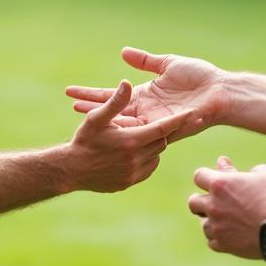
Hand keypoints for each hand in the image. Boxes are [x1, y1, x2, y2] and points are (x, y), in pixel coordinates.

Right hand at [66, 47, 224, 139]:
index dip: (91, 95)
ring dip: (104, 121)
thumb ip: (145, 61)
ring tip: (83, 118)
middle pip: (112, 113)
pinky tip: (110, 127)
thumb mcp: (167, 64)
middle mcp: (146, 113)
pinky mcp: (165, 132)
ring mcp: (154, 124)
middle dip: (91, 110)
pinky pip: (142, 132)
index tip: (70, 93)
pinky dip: (126, 129)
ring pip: (123, 124)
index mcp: (144, 97)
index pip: (111, 96)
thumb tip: (123, 52)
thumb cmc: (198, 77)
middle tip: (71, 110)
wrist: (221, 92)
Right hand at [66, 79, 191, 191]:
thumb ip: (115, 101)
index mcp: (131, 140)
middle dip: (161, 131)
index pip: (163, 128)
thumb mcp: (96, 118)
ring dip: (154, 145)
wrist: (70, 171)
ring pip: (156, 155)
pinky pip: (148, 169)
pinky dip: (147, 159)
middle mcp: (136, 158)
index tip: (195, 113)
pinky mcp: (129, 182)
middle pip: (161, 141)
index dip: (180, 120)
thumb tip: (127, 82)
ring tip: (143, 136)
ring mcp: (134, 173)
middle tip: (156, 123)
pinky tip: (137, 152)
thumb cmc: (82, 140)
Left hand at [188, 156, 265, 257]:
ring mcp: (217, 226)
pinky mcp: (224, 245)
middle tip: (214, 202)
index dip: (207, 177)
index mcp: (220, 184)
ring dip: (212, 221)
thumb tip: (225, 164)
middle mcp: (213, 205)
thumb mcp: (263, 174)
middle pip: (193, 202)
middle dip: (202, 200)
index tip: (217, 179)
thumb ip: (240, 170)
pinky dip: (219, 238)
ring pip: (203, 225)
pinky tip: (230, 235)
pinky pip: (212, 242)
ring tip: (226, 221)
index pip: (199, 176)